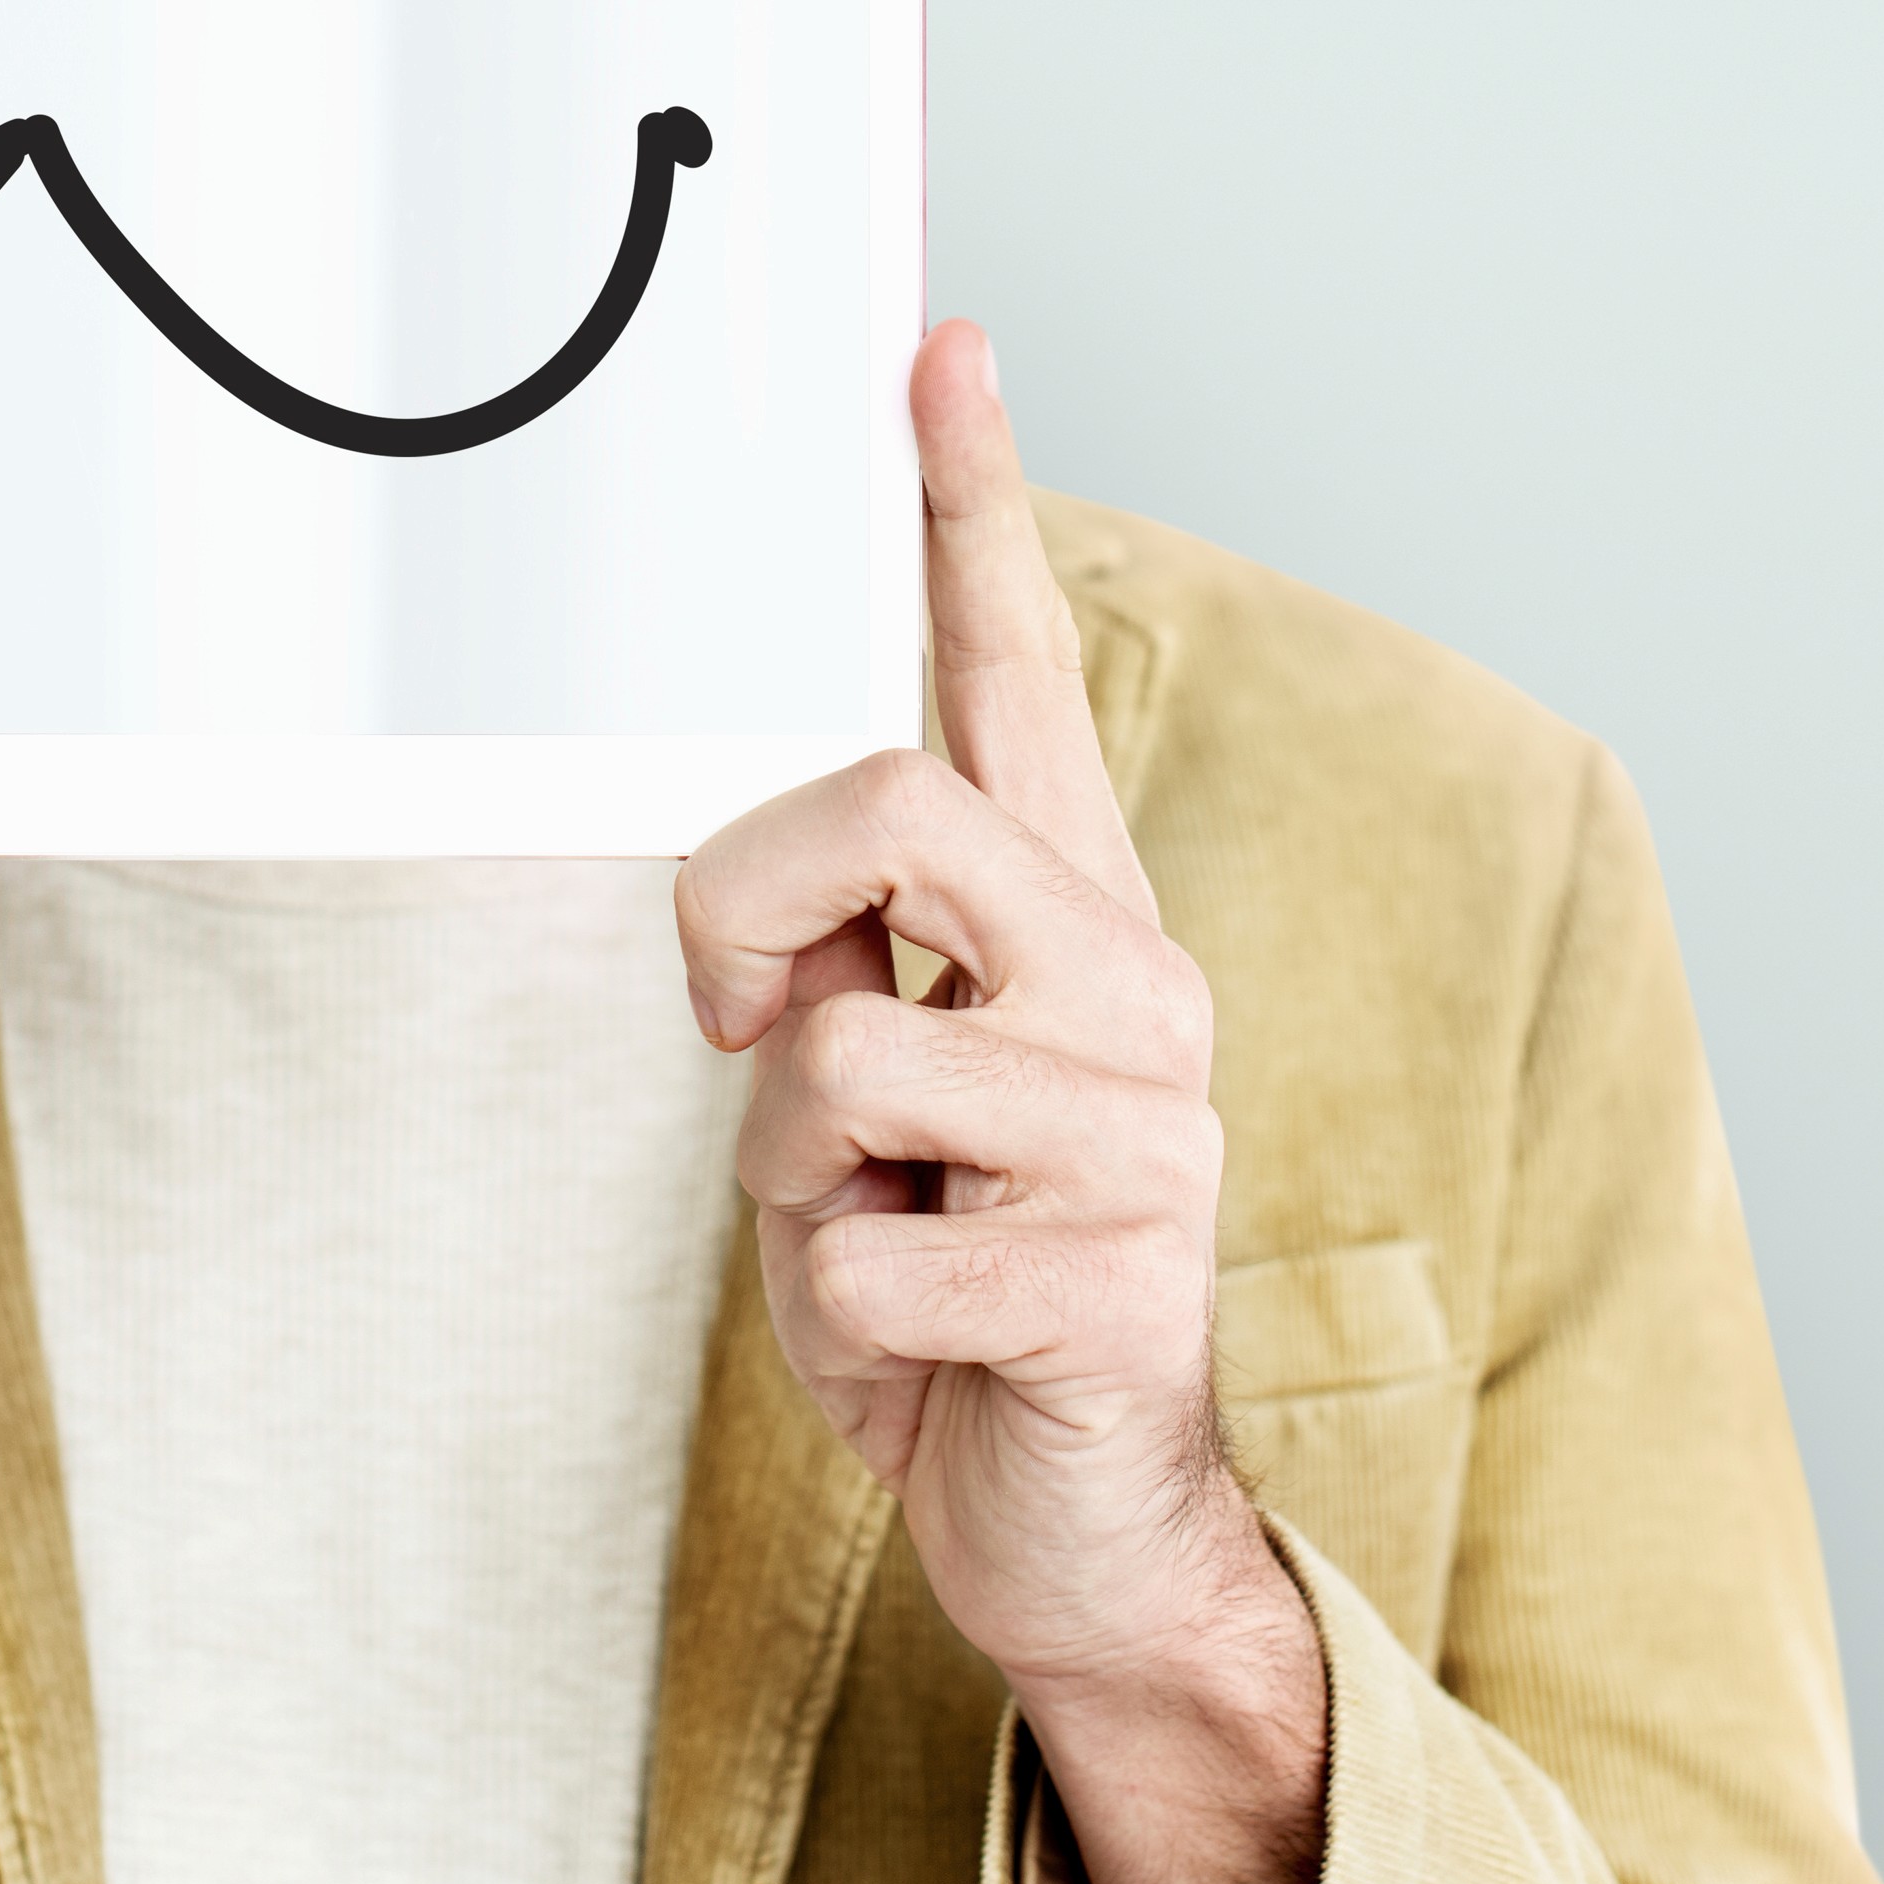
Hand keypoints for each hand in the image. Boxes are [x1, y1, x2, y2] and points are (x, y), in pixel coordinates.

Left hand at [680, 325, 1328, 1883]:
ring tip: (879, 1234)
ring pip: (843, 1049)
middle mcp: (1132, 985)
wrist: (1078, 1531)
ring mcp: (1142, 1126)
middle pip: (886, 808)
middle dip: (745, 909)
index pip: (1013, 676)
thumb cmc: (948, 1298)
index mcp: (1067, 920)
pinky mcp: (1116, 1272)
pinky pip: (859, 1248)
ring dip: (794, 1173)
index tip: (939, 351)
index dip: (969, 511)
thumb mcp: (857, 1107)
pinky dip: (839, 1316)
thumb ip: (832, 976)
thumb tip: (767, 929)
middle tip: (741, 1027)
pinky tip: (933, 1348)